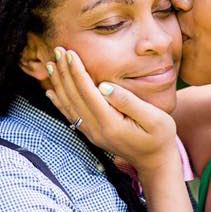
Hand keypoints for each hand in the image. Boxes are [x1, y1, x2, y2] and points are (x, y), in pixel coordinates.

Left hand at [44, 47, 176, 174]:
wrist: (155, 161)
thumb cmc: (160, 137)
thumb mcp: (154, 118)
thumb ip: (129, 102)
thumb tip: (104, 86)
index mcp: (111, 124)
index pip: (88, 92)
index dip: (77, 71)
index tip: (69, 53)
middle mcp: (96, 130)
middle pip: (74, 97)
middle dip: (64, 72)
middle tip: (56, 50)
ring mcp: (92, 134)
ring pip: (69, 106)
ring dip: (59, 84)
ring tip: (50, 65)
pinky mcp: (92, 134)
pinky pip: (71, 116)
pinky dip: (59, 102)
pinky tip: (51, 92)